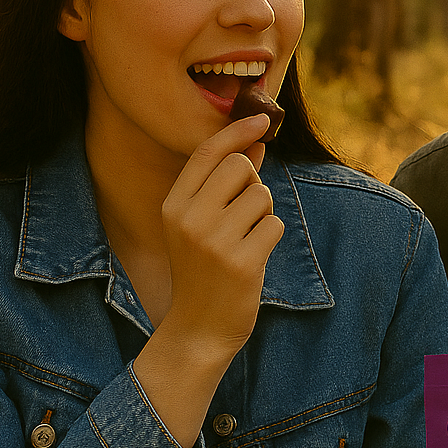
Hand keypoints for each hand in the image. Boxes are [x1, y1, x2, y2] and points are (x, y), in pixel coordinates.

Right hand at [158, 113, 283, 363]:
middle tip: (243, 216)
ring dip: (263, 215)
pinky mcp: (242, 262)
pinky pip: (274, 225)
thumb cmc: (204, 271)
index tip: (262, 119)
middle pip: (241, 168)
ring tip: (245, 241)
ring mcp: (215, 241)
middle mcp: (190, 218)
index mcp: (173, 205)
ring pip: (262, 196)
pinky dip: (271, 238)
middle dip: (253, 185)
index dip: (236, 131)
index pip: (208, 153)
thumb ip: (224, 185)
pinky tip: (253, 258)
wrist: (199, 328)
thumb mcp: (201, 225)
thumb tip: (254, 145)